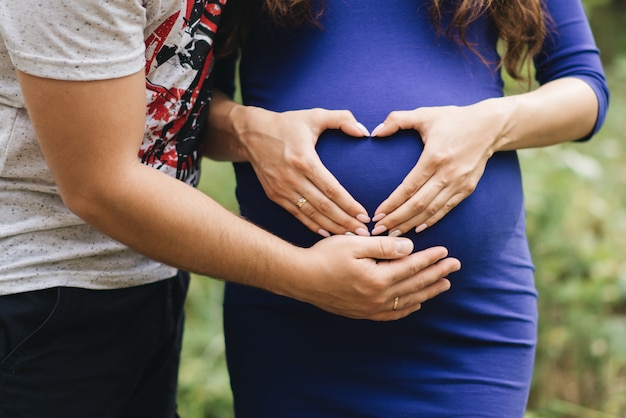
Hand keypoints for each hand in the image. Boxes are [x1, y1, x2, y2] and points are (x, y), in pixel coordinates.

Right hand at [236, 106, 373, 236]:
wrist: (250, 134)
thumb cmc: (287, 123)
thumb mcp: (314, 115)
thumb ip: (341, 118)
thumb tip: (364, 132)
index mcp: (304, 160)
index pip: (332, 189)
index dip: (349, 205)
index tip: (364, 215)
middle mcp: (292, 178)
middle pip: (324, 207)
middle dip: (345, 222)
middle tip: (364, 232)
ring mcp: (282, 189)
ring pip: (311, 215)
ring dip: (332, 227)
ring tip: (351, 236)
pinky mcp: (275, 195)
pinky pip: (297, 215)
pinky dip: (313, 226)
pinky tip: (328, 233)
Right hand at [291, 236, 459, 320]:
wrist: (301, 278)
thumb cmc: (325, 256)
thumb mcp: (354, 243)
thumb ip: (384, 246)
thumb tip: (409, 247)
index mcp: (378, 277)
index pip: (412, 266)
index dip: (431, 258)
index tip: (446, 252)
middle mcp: (378, 297)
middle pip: (415, 285)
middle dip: (437, 274)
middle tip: (455, 267)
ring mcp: (371, 308)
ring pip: (408, 301)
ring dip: (428, 292)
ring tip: (444, 284)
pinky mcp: (363, 313)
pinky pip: (393, 314)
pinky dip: (408, 308)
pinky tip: (416, 304)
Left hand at [370, 102, 499, 235]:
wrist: (490, 126)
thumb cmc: (453, 119)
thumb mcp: (424, 114)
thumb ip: (397, 119)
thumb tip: (375, 133)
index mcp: (434, 157)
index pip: (409, 187)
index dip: (392, 204)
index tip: (377, 215)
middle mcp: (447, 174)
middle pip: (418, 204)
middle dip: (397, 220)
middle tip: (379, 231)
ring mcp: (459, 183)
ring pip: (431, 210)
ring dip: (411, 224)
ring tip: (394, 234)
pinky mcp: (467, 188)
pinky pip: (446, 209)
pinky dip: (431, 220)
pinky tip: (417, 228)